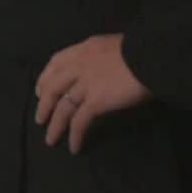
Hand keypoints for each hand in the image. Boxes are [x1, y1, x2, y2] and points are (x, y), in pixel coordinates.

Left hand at [35, 33, 150, 153]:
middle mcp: (80, 65)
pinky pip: (79, 122)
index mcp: (85, 48)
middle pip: (53, 87)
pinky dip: (75, 136)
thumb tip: (105, 69)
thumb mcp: (116, 45)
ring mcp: (86, 83)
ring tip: (51, 140)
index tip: (40, 90)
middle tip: (40, 119)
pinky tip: (74, 147)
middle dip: (44, 105)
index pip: (56, 61)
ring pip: (62, 108)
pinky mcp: (95, 101)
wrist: (151, 56)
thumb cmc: (142, 49)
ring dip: (55, 126)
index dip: (45, 77)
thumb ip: (103, 57)